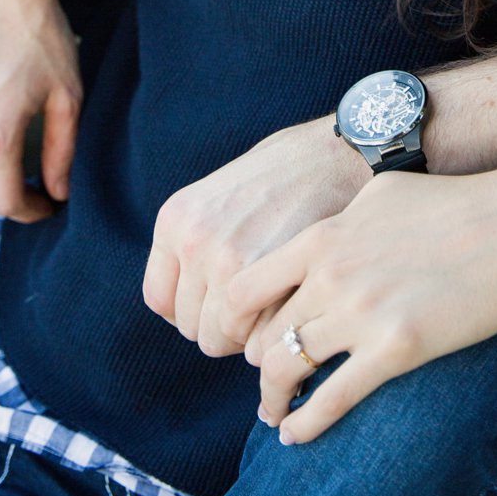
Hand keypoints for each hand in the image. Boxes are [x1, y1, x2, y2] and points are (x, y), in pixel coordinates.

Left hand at [142, 118, 367, 355]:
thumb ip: (198, 243)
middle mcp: (195, 242)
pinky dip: (269, 337)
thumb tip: (193, 303)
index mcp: (175, 219)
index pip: (161, 300)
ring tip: (272, 310)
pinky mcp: (269, 280)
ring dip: (245, 335)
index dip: (192, 310)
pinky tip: (288, 310)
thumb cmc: (283, 174)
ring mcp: (229, 262)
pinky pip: (253, 340)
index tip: (219, 305)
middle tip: (253, 308)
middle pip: (192, 325)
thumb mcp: (219, 194)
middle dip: (222, 325)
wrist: (335, 155)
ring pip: (219, 339)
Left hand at [230, 164, 496, 443]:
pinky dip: (305, 425)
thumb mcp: (379, 195)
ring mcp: (360, 313)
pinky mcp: (395, 349)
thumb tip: (321, 239)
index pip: (242, 287)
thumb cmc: (451, 205)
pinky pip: (331, 400)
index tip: (237, 337)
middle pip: (260, 334)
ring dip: (274, 400)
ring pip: (286, 369)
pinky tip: (297, 435)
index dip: (230, 320)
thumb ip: (339, 220)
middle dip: (254, 365)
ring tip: (276, 414)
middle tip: (263, 382)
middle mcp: (329, 275)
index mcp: (320, 237)